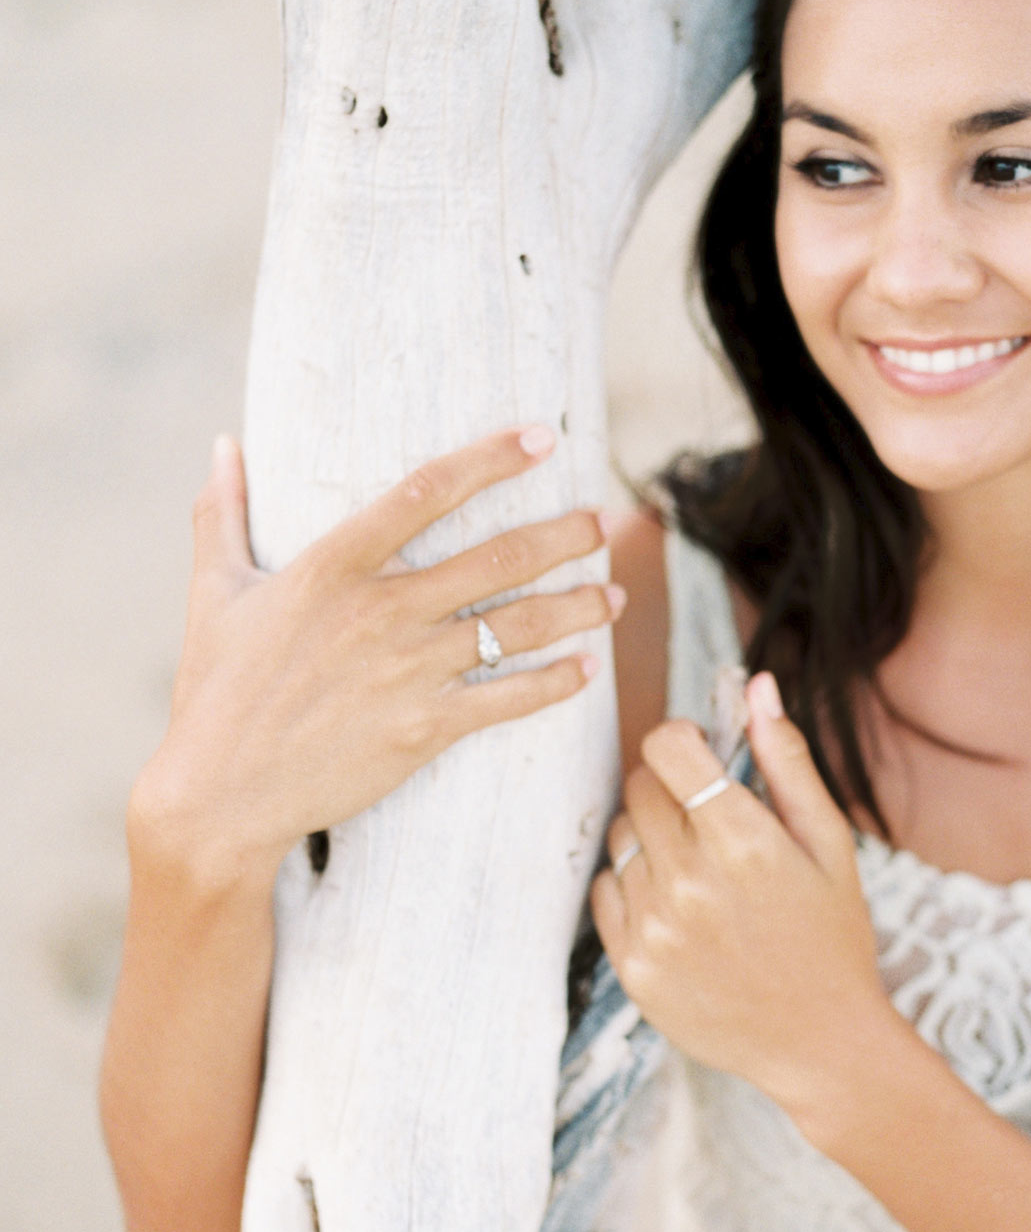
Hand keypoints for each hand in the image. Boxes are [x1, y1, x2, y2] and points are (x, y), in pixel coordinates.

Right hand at [134, 426, 622, 881]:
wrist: (221, 793)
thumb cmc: (215, 690)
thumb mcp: (214, 593)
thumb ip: (222, 513)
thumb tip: (222, 444)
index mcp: (333, 566)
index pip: (426, 490)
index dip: (492, 459)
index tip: (543, 438)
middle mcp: (381, 610)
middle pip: (498, 557)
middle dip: (565, 536)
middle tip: (606, 522)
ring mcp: (408, 670)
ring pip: (518, 625)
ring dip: (577, 607)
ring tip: (614, 596)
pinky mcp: (424, 728)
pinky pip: (509, 698)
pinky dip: (557, 682)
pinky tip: (588, 669)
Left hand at [590, 673, 895, 1119]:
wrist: (820, 1043)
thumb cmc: (832, 934)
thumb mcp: (829, 843)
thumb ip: (787, 760)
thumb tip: (759, 685)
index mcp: (744, 841)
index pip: (667, 746)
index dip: (681, 738)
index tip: (700, 755)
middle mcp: (691, 881)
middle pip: (639, 786)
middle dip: (669, 787)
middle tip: (708, 821)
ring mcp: (656, 928)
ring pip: (621, 837)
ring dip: (651, 840)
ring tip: (699, 873)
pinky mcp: (633, 967)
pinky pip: (607, 891)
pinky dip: (635, 887)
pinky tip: (679, 910)